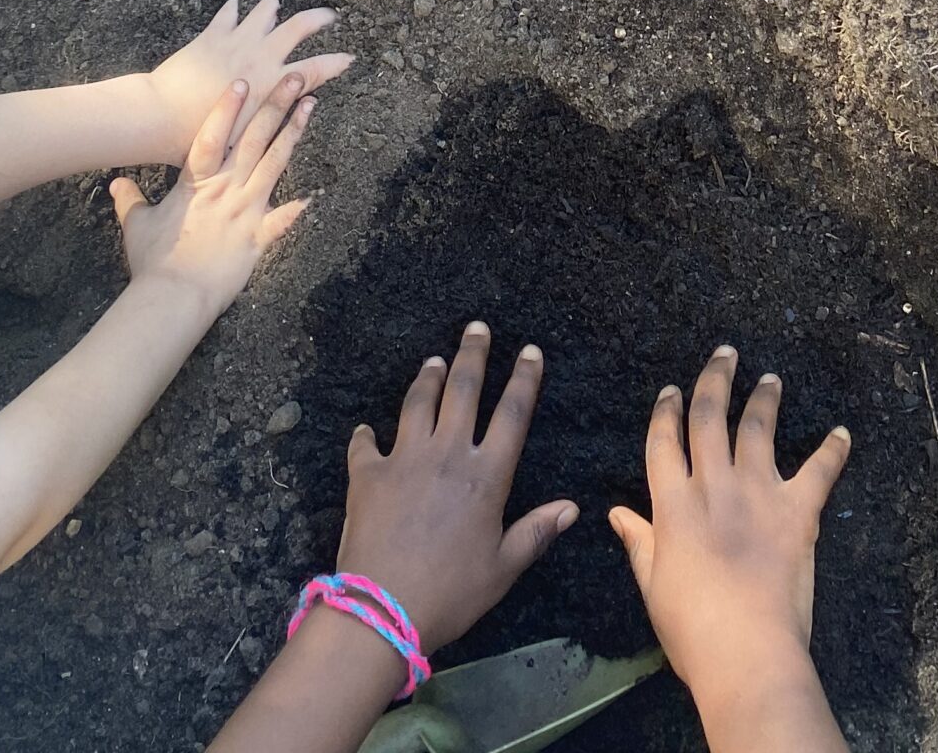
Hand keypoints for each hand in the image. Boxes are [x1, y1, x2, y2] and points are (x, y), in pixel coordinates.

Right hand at [111, 77, 311, 323]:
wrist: (174, 297)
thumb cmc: (153, 262)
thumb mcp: (136, 225)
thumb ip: (129, 200)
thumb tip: (115, 183)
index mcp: (196, 183)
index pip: (212, 135)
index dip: (227, 107)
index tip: (243, 80)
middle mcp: (226, 188)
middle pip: (253, 139)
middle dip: (274, 105)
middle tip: (293, 78)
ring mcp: (246, 211)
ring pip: (274, 164)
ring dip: (292, 133)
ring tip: (310, 105)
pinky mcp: (258, 237)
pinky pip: (283, 220)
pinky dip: (298, 209)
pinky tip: (316, 193)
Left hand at [144, 0, 351, 164]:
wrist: (163, 115)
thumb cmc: (201, 138)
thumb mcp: (244, 140)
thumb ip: (268, 126)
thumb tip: (287, 125)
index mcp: (272, 84)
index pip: (316, 70)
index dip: (337, 63)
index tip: (349, 57)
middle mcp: (260, 57)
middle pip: (299, 27)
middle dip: (318, 18)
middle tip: (329, 15)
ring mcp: (237, 41)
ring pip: (264, 12)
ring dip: (271, 8)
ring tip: (275, 4)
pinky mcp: (212, 36)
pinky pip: (227, 14)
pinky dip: (233, 10)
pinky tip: (234, 6)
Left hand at [332, 323, 575, 652]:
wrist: (383, 609)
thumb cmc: (451, 593)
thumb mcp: (502, 569)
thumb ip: (535, 533)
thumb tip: (572, 507)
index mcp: (485, 476)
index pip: (512, 414)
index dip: (523, 379)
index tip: (530, 351)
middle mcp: (447, 455)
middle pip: (463, 390)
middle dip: (473, 354)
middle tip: (477, 328)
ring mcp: (404, 459)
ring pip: (418, 403)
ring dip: (427, 378)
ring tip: (433, 360)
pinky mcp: (367, 475)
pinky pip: (365, 445)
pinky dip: (365, 435)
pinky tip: (365, 428)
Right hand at [609, 350, 849, 696]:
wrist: (746, 652)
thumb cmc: (691, 629)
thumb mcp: (653, 587)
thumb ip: (639, 543)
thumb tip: (616, 512)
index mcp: (673, 504)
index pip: (663, 442)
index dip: (665, 412)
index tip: (670, 390)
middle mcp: (713, 485)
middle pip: (709, 416)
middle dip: (714, 379)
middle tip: (725, 353)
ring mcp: (757, 493)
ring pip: (757, 428)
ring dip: (763, 398)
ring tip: (770, 378)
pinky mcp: (798, 511)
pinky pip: (819, 471)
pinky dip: (833, 450)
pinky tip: (842, 432)